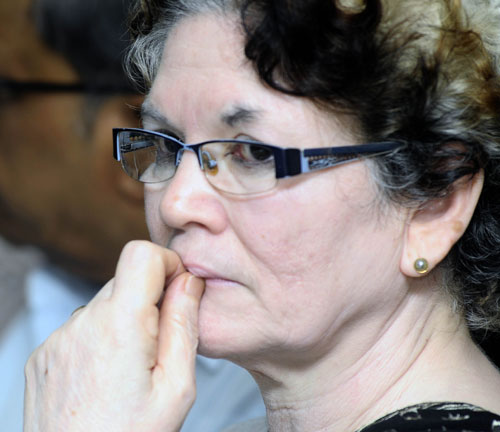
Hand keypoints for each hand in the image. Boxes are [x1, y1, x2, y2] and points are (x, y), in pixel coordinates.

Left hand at [24, 241, 204, 431]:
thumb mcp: (177, 387)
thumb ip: (184, 324)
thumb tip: (189, 281)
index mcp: (119, 326)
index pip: (141, 253)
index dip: (167, 263)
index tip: (177, 290)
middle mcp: (81, 324)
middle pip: (125, 280)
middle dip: (149, 301)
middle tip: (159, 348)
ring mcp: (57, 339)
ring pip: (105, 304)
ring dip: (124, 322)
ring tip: (131, 369)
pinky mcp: (44, 353)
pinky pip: (82, 327)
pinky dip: (101, 339)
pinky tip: (107, 376)